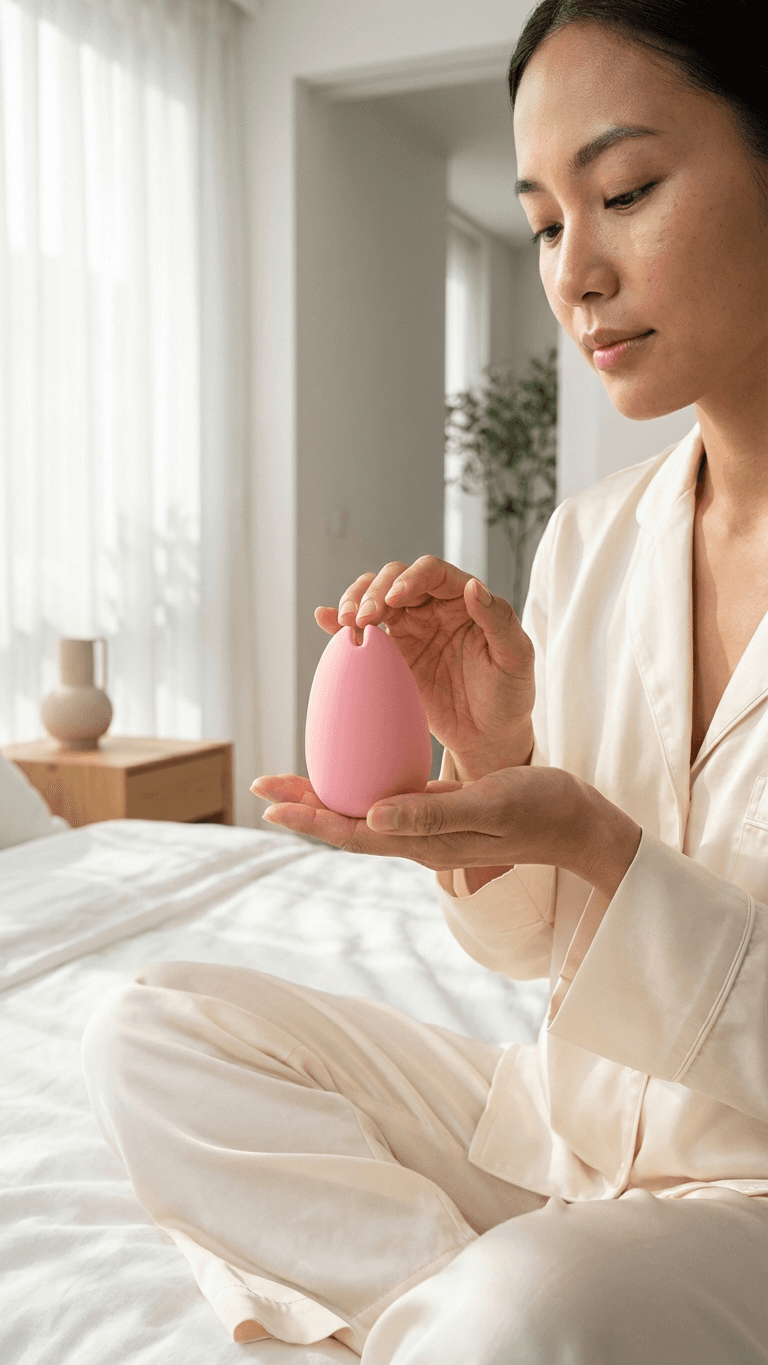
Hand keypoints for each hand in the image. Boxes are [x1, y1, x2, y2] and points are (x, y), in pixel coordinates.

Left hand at [250, 767, 641, 898]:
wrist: (577, 822)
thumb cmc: (540, 810)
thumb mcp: (488, 805)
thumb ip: (432, 812)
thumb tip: (372, 816)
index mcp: (425, 840)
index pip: (354, 832)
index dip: (310, 818)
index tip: (270, 802)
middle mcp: (418, 837)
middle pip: (347, 825)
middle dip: (304, 806)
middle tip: (262, 784)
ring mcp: (428, 827)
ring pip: (363, 814)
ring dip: (325, 798)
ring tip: (291, 780)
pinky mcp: (441, 811)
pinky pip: (388, 800)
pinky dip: (361, 785)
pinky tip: (354, 768)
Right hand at [314, 556, 534, 777]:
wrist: (487, 737)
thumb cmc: (509, 695)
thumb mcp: (515, 657)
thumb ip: (498, 619)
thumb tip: (474, 585)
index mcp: (464, 600)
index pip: (432, 572)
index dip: (411, 577)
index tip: (395, 598)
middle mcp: (433, 608)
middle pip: (394, 579)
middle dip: (375, 590)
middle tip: (365, 616)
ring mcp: (409, 630)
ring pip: (374, 598)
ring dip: (355, 601)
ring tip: (347, 622)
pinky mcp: (391, 655)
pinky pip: (363, 632)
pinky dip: (339, 622)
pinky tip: (324, 619)